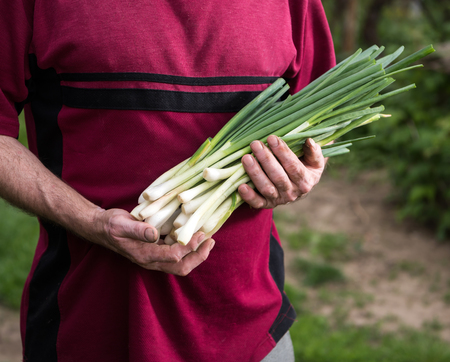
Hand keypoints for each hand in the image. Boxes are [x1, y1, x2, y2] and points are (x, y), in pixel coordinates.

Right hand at [90, 208, 214, 275]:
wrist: (102, 228)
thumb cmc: (110, 225)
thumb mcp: (121, 224)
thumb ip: (138, 230)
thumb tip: (155, 234)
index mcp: (144, 255)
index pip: (173, 256)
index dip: (189, 247)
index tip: (200, 234)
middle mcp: (152, 260)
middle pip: (181, 267)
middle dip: (199, 256)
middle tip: (211, 241)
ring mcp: (155, 257)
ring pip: (181, 263)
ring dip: (196, 253)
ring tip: (208, 238)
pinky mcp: (156, 251)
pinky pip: (176, 254)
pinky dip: (189, 247)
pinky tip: (195, 234)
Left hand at [238, 136, 324, 208]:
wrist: (299, 188)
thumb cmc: (306, 168)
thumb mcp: (315, 161)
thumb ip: (314, 152)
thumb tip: (309, 141)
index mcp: (305, 181)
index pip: (293, 166)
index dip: (282, 152)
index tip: (272, 138)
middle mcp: (292, 193)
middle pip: (278, 176)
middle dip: (266, 159)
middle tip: (255, 144)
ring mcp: (279, 200)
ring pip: (266, 188)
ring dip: (255, 173)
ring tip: (246, 158)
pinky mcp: (267, 204)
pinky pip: (257, 203)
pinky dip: (249, 196)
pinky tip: (240, 186)